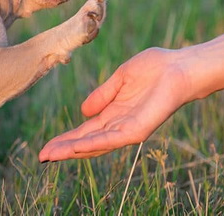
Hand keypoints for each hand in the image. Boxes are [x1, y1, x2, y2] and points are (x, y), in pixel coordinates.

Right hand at [39, 47, 191, 160]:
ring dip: (72, 150)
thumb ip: (103, 95)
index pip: (86, 131)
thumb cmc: (157, 68)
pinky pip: (112, 139)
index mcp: (115, 113)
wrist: (181, 67)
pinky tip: (76, 146)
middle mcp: (120, 125)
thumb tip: (83, 111)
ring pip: (96, 145)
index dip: (66, 138)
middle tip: (42, 156)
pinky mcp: (138, 129)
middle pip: (87, 142)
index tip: (46, 146)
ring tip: (51, 156)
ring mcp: (129, 129)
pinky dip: (93, 144)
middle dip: (64, 149)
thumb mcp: (121, 78)